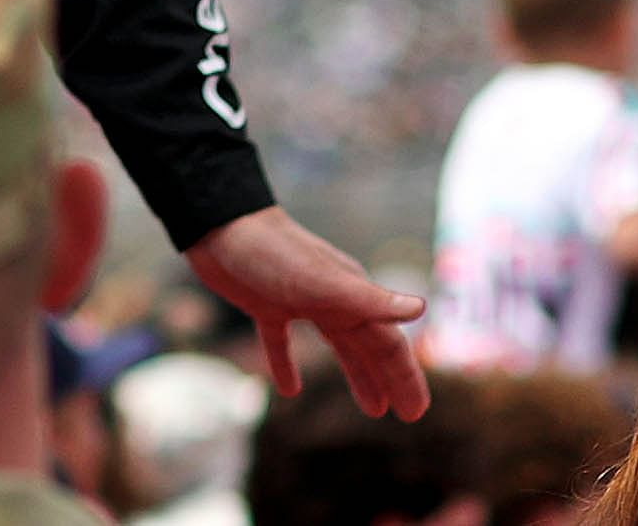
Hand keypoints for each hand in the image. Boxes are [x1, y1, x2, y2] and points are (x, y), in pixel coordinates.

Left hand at [185, 206, 426, 420]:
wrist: (217, 222)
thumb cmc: (272, 252)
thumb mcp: (321, 281)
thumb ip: (368, 299)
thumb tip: (420, 308)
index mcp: (351, 296)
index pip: (388, 343)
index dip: (405, 377)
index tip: (417, 411)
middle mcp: (332, 299)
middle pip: (368, 347)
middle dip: (390, 380)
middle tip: (406, 415)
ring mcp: (299, 301)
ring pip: (337, 345)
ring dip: (356, 375)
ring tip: (372, 409)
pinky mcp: (265, 304)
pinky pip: (282, 341)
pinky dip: (286, 364)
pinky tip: (288, 390)